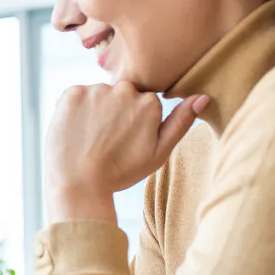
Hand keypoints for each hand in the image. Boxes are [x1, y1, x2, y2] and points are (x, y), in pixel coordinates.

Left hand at [43, 83, 208, 222]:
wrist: (79, 184)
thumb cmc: (120, 172)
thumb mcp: (158, 153)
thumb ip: (181, 123)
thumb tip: (203, 97)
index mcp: (149, 103)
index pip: (141, 102)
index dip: (131, 123)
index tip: (122, 141)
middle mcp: (124, 90)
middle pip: (120, 95)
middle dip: (114, 112)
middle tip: (104, 140)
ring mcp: (96, 90)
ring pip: (97, 95)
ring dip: (93, 110)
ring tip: (88, 138)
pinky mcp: (71, 94)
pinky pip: (75, 96)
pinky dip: (73, 110)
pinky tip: (75, 131)